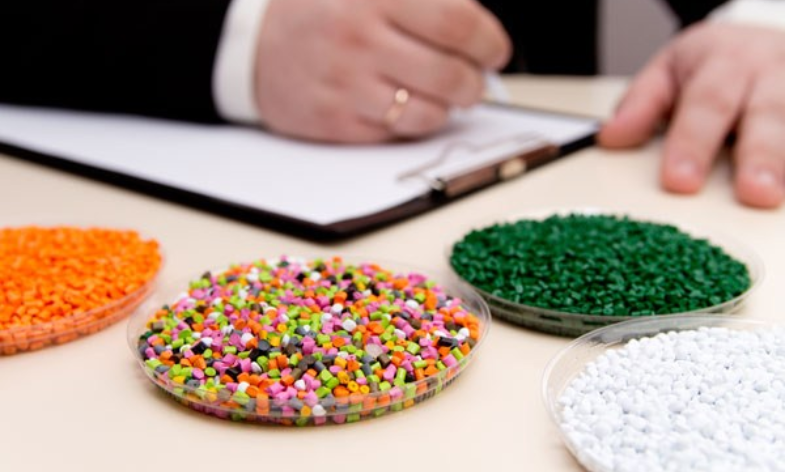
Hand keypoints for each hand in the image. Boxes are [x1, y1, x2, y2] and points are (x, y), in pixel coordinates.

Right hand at [254, 0, 510, 142]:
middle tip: (474, 80)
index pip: (458, 24)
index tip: (494, 51)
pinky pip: (398, 135)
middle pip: (451, 75)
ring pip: (430, 114)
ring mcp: (347, 85)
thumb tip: (478, 29)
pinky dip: (413, 124)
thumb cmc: (321, 11)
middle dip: (475, 83)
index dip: (489, 42)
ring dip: (449, 108)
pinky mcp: (336, 122)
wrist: (252, 45)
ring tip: (444, 96)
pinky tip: (407, 107)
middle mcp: (362, 39)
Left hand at [598, 23, 783, 207]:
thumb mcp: (667, 71)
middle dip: (758, 156)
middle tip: (753, 194)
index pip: (706, 102)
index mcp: (725, 60)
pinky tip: (788, 186)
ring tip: (774, 198)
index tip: (679, 181)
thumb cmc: (709, 65)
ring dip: (785, 163)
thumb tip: (611, 137)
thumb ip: (641, 104)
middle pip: (765, 114)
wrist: (756, 40)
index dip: (693, 143)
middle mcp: (768, 72)